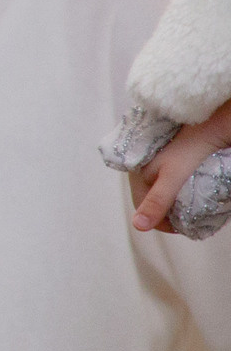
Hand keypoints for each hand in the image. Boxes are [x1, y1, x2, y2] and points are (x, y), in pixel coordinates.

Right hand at [132, 96, 230, 232]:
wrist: (212, 123)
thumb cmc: (192, 149)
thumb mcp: (173, 179)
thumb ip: (156, 202)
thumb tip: (137, 226)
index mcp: (137, 174)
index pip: (143, 209)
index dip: (162, 223)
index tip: (184, 227)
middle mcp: (141, 169)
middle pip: (151, 200)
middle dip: (169, 212)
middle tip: (192, 217)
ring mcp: (154, 163)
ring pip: (160, 192)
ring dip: (175, 202)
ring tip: (194, 204)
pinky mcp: (168, 159)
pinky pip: (168, 182)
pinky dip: (180, 190)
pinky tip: (192, 190)